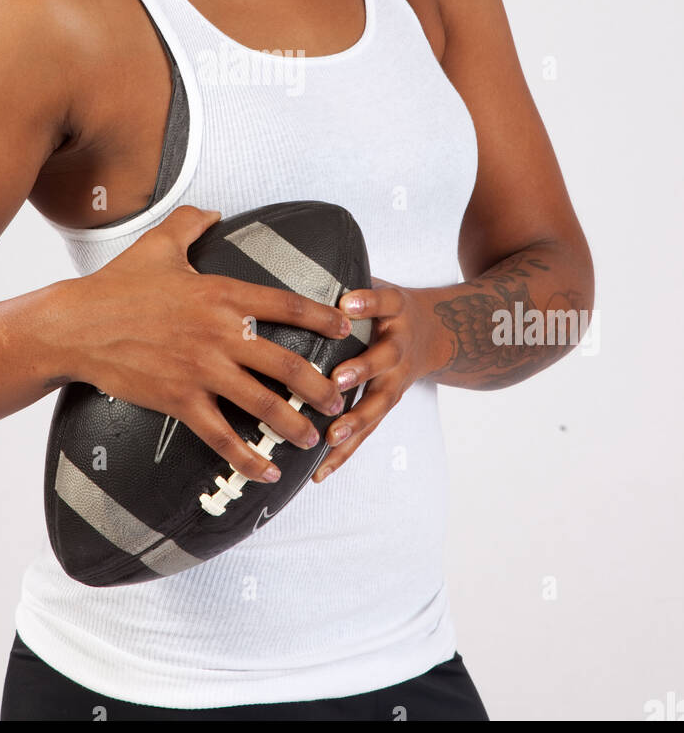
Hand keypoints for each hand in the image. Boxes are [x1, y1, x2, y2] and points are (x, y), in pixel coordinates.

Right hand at [49, 205, 348, 485]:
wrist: (76, 325)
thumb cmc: (117, 284)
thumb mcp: (158, 244)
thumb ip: (191, 223)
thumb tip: (214, 211)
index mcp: (222, 294)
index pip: (285, 305)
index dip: (320, 317)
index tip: (345, 329)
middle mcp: (220, 333)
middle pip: (287, 363)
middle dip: (320, 386)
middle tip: (339, 400)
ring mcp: (201, 370)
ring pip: (263, 403)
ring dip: (294, 424)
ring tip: (312, 437)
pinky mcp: (180, 400)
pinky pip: (223, 435)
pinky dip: (247, 457)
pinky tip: (267, 472)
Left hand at [311, 276, 447, 482]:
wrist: (438, 332)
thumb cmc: (389, 307)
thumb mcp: (378, 284)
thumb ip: (347, 281)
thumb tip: (295, 261)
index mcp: (395, 310)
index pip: (384, 300)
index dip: (368, 301)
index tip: (347, 301)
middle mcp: (398, 346)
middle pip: (383, 359)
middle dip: (360, 371)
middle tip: (336, 381)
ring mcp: (396, 379)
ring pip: (377, 404)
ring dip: (354, 421)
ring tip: (330, 437)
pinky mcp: (386, 404)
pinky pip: (366, 431)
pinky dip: (344, 452)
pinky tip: (320, 471)